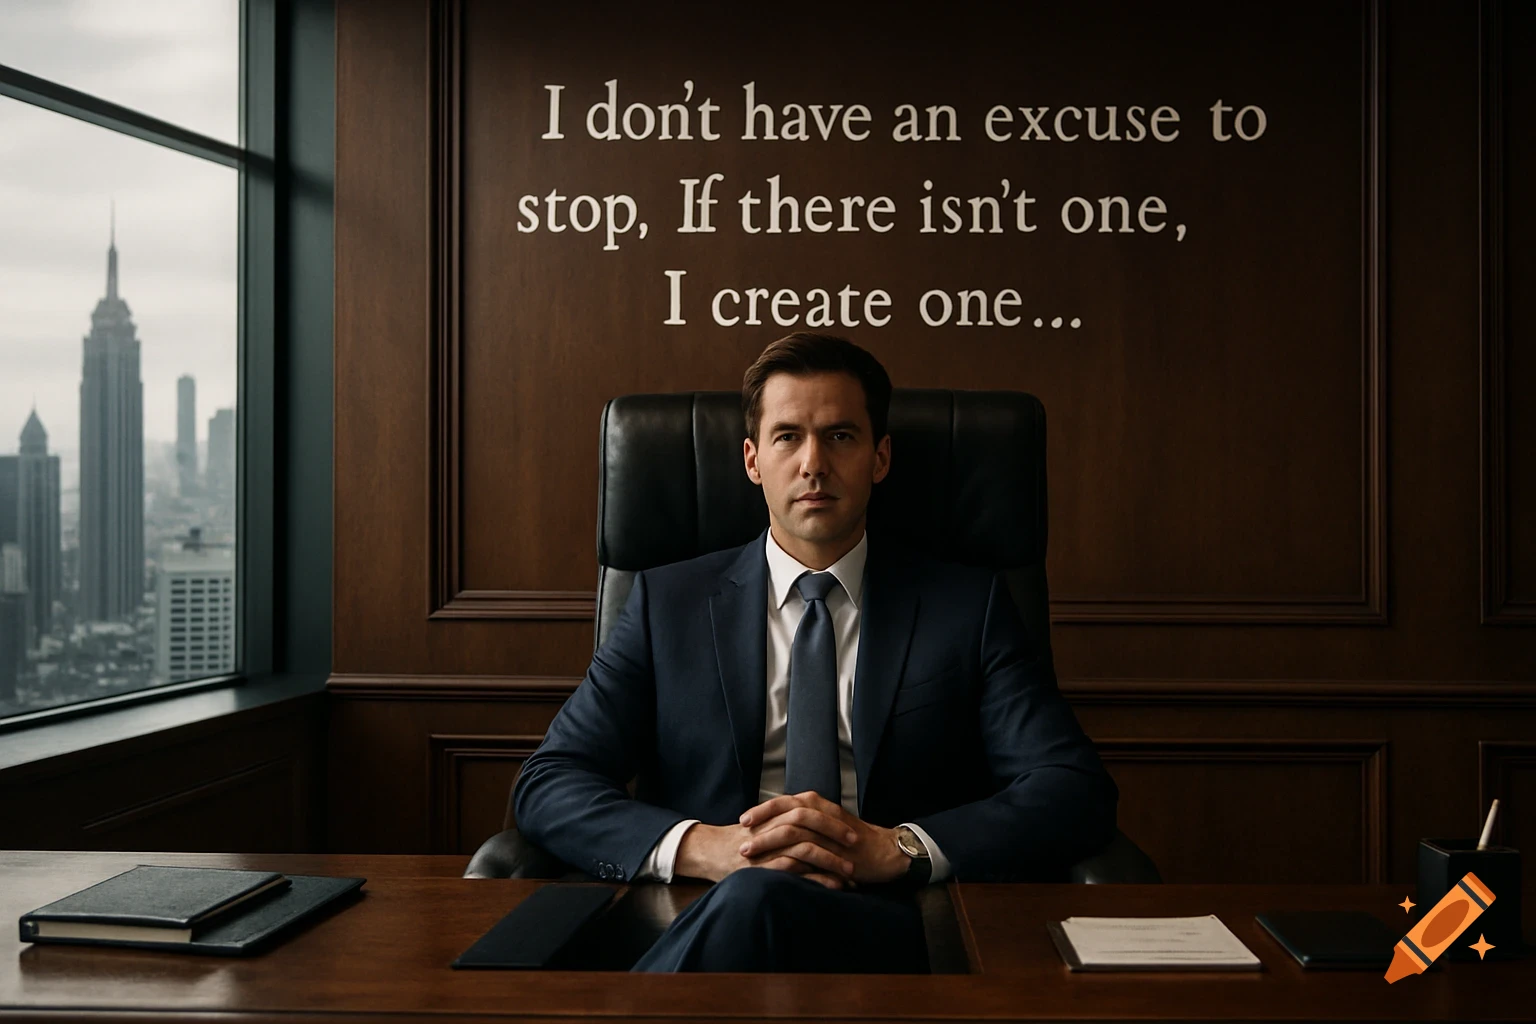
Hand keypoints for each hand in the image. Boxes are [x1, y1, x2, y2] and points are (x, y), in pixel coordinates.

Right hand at [674, 820, 855, 889]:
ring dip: (831, 860)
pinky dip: (816, 878)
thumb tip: (811, 828)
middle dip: (837, 834)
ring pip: (805, 848)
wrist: (705, 851)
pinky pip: (793, 871)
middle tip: (857, 844)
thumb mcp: (761, 826)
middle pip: (810, 823)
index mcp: (774, 815)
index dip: (831, 818)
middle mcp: (771, 827)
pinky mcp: (761, 868)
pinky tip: (832, 886)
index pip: (808, 811)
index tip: (851, 829)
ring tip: (850, 873)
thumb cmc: (736, 841)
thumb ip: (783, 824)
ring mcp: (766, 848)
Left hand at [738, 791, 908, 885]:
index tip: (742, 820)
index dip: (762, 810)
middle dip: (760, 826)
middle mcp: (821, 811)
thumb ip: (804, 823)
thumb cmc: (851, 840)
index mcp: (816, 803)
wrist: (884, 851)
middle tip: (740, 838)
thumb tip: (775, 827)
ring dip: (769, 841)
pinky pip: (810, 849)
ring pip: (794, 830)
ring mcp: (830, 828)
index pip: (783, 802)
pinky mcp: (837, 847)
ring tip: (749, 854)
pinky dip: (790, 857)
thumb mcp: (825, 825)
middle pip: (784, 812)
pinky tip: (776, 867)